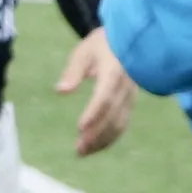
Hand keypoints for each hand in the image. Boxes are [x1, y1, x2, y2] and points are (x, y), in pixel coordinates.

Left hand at [55, 28, 136, 157]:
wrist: (129, 39)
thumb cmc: (101, 44)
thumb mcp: (84, 51)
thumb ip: (73, 71)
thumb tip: (61, 90)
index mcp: (114, 71)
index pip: (105, 96)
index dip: (94, 113)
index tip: (80, 128)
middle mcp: (126, 86)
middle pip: (113, 114)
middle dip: (96, 133)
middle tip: (78, 149)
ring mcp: (130, 96)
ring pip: (120, 123)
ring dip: (102, 140)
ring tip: (82, 152)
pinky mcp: (130, 103)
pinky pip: (122, 123)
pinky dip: (110, 138)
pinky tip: (94, 147)